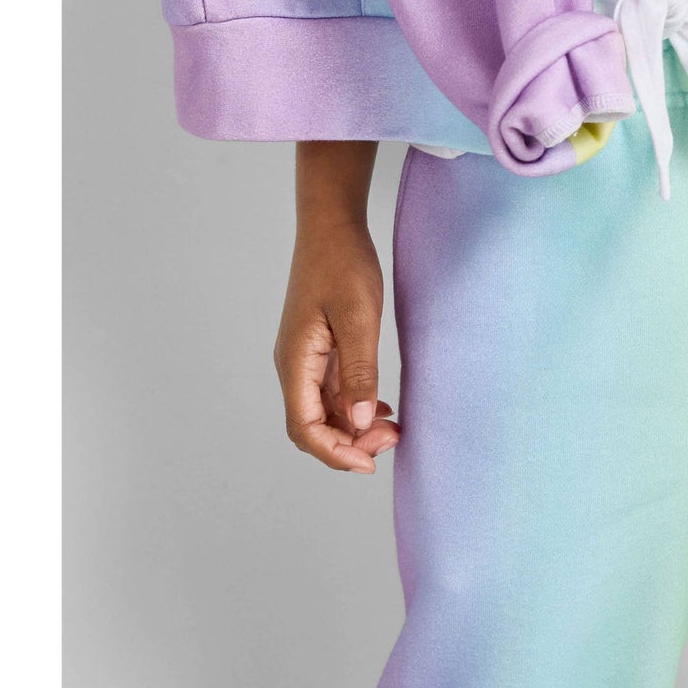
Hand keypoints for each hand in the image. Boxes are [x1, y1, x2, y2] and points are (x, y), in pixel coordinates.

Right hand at [274, 142, 400, 472]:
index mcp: (296, 362)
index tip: (370, 462)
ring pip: (325, 410)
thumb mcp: (358, 318)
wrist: (332, 225)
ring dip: (353, 427)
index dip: (334, 452)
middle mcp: (295, 366)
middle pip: (312, 426)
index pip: (305, 427)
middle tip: (391, 439)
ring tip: (392, 427)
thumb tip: (357, 423)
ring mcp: (307, 358)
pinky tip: (380, 407)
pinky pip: (333, 391)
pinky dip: (354, 405)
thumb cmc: (342, 264)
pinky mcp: (320, 348)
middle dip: (348, 444)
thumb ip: (358, 371)